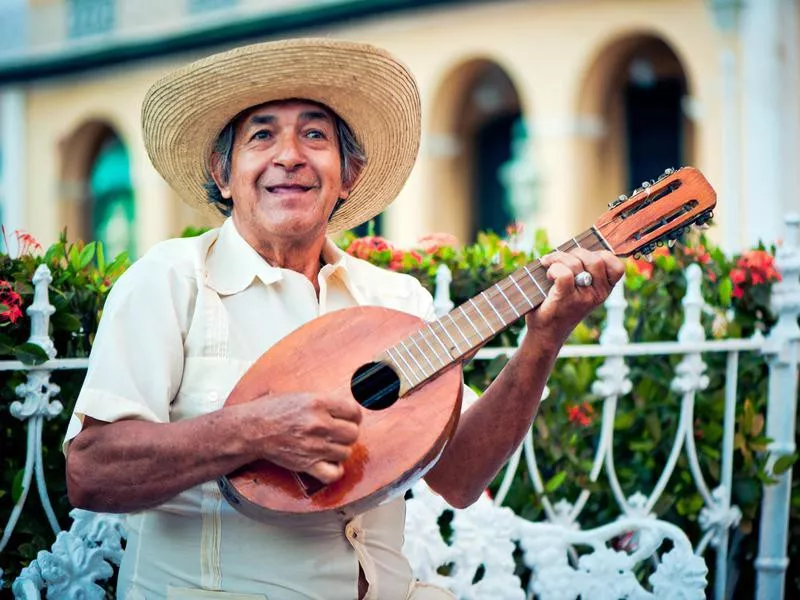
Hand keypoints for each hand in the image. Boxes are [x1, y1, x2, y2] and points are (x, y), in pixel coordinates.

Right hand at [238, 392, 361, 483]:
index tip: (349, 418)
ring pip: (346, 452)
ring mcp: (314, 446)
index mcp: (318, 403)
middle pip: (353, 433)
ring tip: (330, 446)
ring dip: (340, 450)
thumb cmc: (272, 410)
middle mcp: (319, 424)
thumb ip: (325, 401)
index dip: (354, 416)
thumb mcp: (301, 395)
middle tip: (338, 433)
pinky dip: (335, 470)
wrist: (252, 429)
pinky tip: (329, 463)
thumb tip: (346, 408)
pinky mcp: (307, 464)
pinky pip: (334, 473)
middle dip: (348, 433)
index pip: (354, 411)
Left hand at [525, 248, 623, 347]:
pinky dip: (553, 268)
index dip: (601, 255)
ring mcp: (584, 298)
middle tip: (559, 260)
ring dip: (558, 258)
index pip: (617, 267)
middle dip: (575, 253)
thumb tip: (576, 248)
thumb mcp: (580, 290)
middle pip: (595, 259)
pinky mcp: (566, 299)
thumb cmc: (560, 306)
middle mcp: (598, 294)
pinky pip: (564, 273)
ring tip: (548, 266)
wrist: (546, 333)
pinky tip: (547, 273)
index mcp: (604, 290)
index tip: (583, 259)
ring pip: (577, 263)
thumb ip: (585, 271)